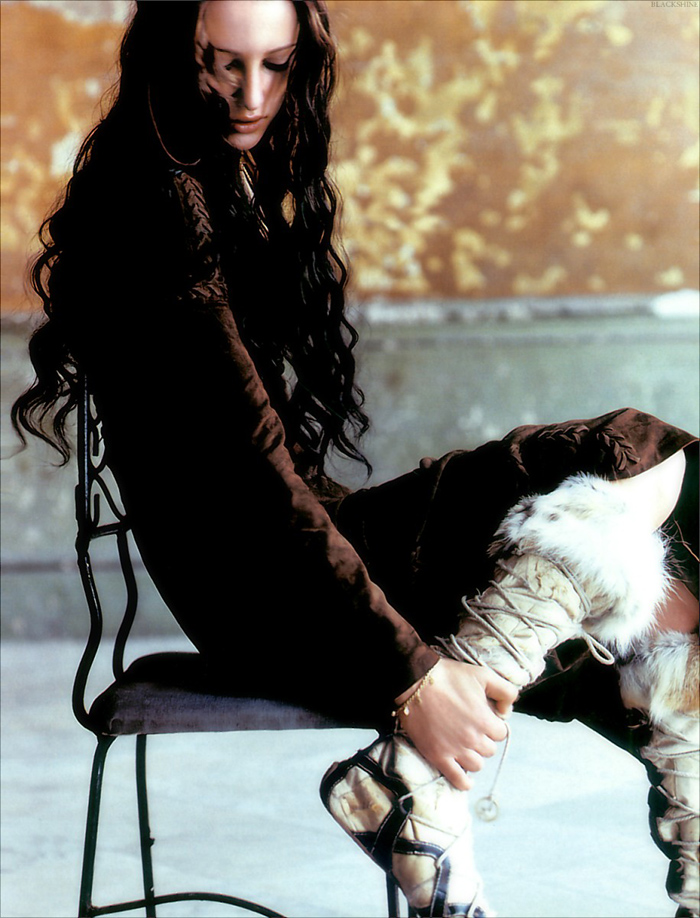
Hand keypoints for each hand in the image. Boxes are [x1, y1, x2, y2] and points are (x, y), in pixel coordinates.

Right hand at [395, 658, 517, 790]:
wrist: (415, 682)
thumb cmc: (449, 676)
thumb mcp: (483, 675)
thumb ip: (506, 691)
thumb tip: (508, 711)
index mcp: (485, 721)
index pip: (500, 733)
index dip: (492, 724)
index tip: (482, 717)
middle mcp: (473, 739)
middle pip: (489, 749)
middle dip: (483, 739)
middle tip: (470, 727)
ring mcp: (455, 750)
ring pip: (477, 765)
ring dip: (474, 756)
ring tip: (464, 744)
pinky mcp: (438, 756)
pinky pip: (458, 779)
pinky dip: (465, 782)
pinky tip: (467, 779)